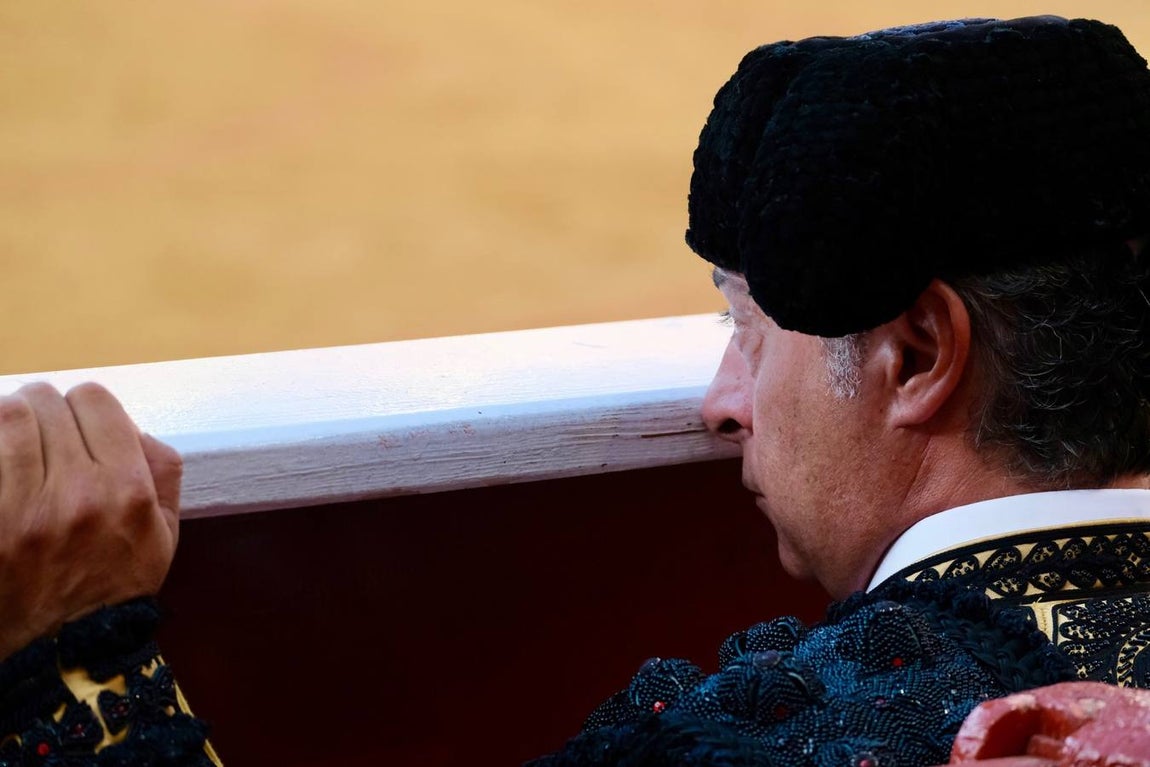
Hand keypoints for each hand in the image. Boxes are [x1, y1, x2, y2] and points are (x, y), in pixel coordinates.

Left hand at [0, 382, 180, 659]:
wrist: (65, 652)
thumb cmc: (117, 586)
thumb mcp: (166, 533)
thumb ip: (162, 469)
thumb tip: (132, 426)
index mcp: (128, 490)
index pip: (94, 399)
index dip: (86, 407)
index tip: (79, 425)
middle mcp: (77, 493)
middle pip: (47, 402)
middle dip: (45, 412)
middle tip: (43, 434)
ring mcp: (23, 510)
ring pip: (8, 418)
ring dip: (11, 422)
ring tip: (13, 443)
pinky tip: (4, 466)